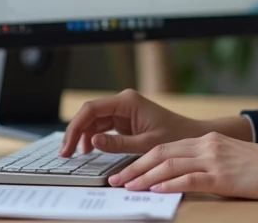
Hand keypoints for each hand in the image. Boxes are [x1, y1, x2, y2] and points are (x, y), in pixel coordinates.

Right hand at [59, 89, 252, 157]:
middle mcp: (123, 103)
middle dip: (76, 133)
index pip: (92, 109)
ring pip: (94, 121)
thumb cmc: (175, 136)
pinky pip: (102, 127)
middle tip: (65, 155)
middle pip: (89, 114)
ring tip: (76, 156)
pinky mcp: (124, 120)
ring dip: (83, 137)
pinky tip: (89, 152)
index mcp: (127, 102)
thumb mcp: (146, 144)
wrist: (192, 136)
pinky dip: (94, 139)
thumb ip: (118, 144)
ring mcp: (123, 111)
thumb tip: (93, 141)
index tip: (68, 146)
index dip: (76, 127)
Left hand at [108, 131, 257, 199]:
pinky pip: (189, 178)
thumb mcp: (228, 159)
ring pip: (170, 165)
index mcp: (207, 140)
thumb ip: (205, 163)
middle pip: (162, 153)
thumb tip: (180, 177)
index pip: (166, 147)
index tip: (125, 172)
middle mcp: (206, 145)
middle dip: (135, 167)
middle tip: (116, 180)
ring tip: (128, 187)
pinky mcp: (221, 175)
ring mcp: (213, 159)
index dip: (142, 160)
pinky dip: (169, 184)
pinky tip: (156, 190)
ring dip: (145, 177)